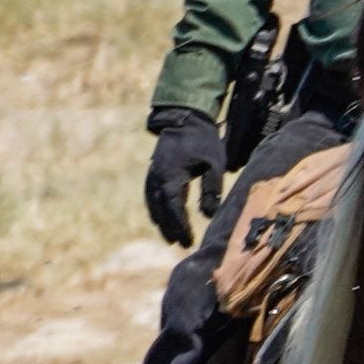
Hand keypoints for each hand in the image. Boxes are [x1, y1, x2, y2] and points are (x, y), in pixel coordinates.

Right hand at [143, 112, 226, 246]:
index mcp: (171, 175)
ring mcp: (152, 174)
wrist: (185, 119)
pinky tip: (160, 220)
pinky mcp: (152, 172)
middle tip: (182, 245)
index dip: (180, 226)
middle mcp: (157, 177)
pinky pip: (150, 196)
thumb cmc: (203, 141)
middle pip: (161, 209)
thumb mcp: (214, 164)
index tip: (189, 240)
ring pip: (153, 204)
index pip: (174, 207)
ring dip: (161, 222)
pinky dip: (155, 210)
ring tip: (171, 239)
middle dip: (171, 228)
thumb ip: (211, 189)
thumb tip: (208, 215)